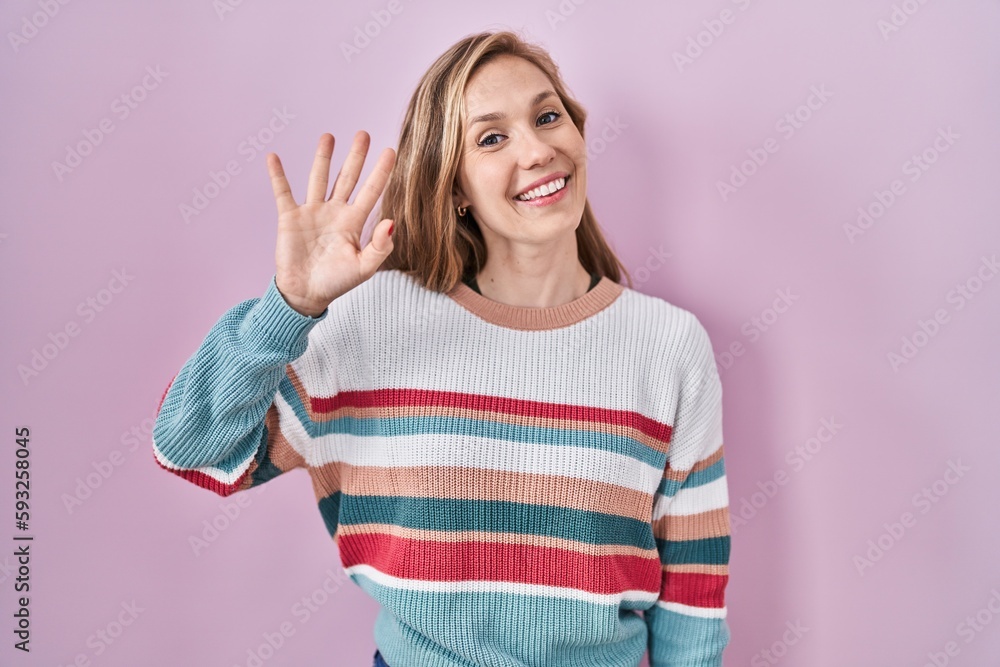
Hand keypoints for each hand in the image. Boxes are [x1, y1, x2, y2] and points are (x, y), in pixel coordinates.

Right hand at [267, 131, 395, 316]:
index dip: (381, 172)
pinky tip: (273, 157)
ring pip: (319, 178)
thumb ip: (380, 247)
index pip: (371, 191)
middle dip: (356, 156)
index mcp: (354, 222)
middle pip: (348, 178)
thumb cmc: (336, 282)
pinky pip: (282, 192)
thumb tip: (391, 222)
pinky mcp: (290, 217)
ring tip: (328, 136)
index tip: (391, 150)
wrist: (305, 294)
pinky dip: (277, 175)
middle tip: (364, 134)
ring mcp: (312, 212)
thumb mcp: (363, 268)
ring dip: (323, 158)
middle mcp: (335, 212)